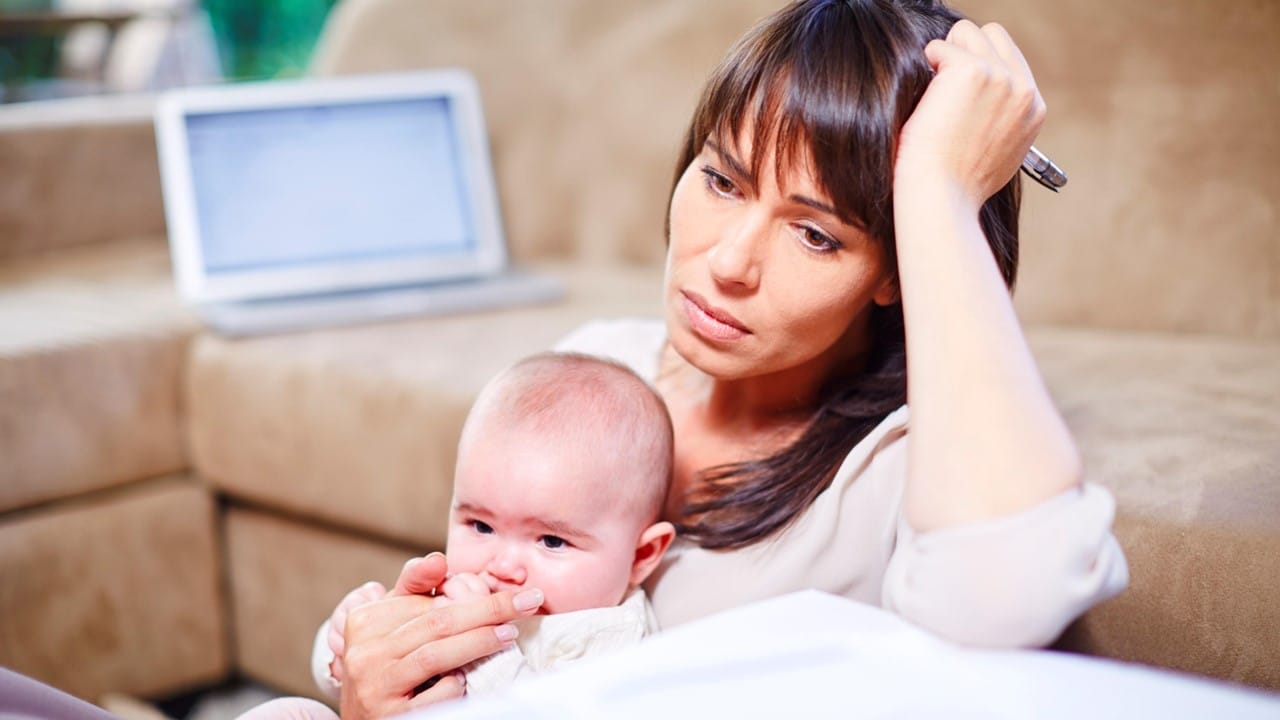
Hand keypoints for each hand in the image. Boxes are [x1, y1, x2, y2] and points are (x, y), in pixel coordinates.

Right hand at [337, 555, 544, 718]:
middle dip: (489, 610)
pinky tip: (466, 681)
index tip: (513, 593)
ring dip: (479, 641)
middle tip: (528, 604)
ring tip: (509, 634)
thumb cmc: (387, 665)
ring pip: (435, 654)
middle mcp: (364, 651)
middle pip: (436, 622)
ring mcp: (373, 684)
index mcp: (364, 620)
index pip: (427, 601)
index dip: (473, 595)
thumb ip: (416, 588)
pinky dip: (455, 685)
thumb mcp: (395, 624)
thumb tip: (439, 561)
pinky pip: (433, 694)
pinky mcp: (388, 715)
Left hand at [895, 20, 1045, 205]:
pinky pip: (939, 47)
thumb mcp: (998, 154)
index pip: (1010, 58)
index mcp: (1033, 108)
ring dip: (943, 55)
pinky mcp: (972, 71)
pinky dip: (926, 66)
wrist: (943, 196)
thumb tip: (986, 107)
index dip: (979, 66)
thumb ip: (1002, 123)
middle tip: (942, 84)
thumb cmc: (958, 184)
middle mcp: (1022, 89)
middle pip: (992, 35)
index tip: (957, 88)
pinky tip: (924, 96)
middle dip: (963, 50)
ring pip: (966, 32)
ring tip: (933, 91)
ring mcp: (1000, 77)